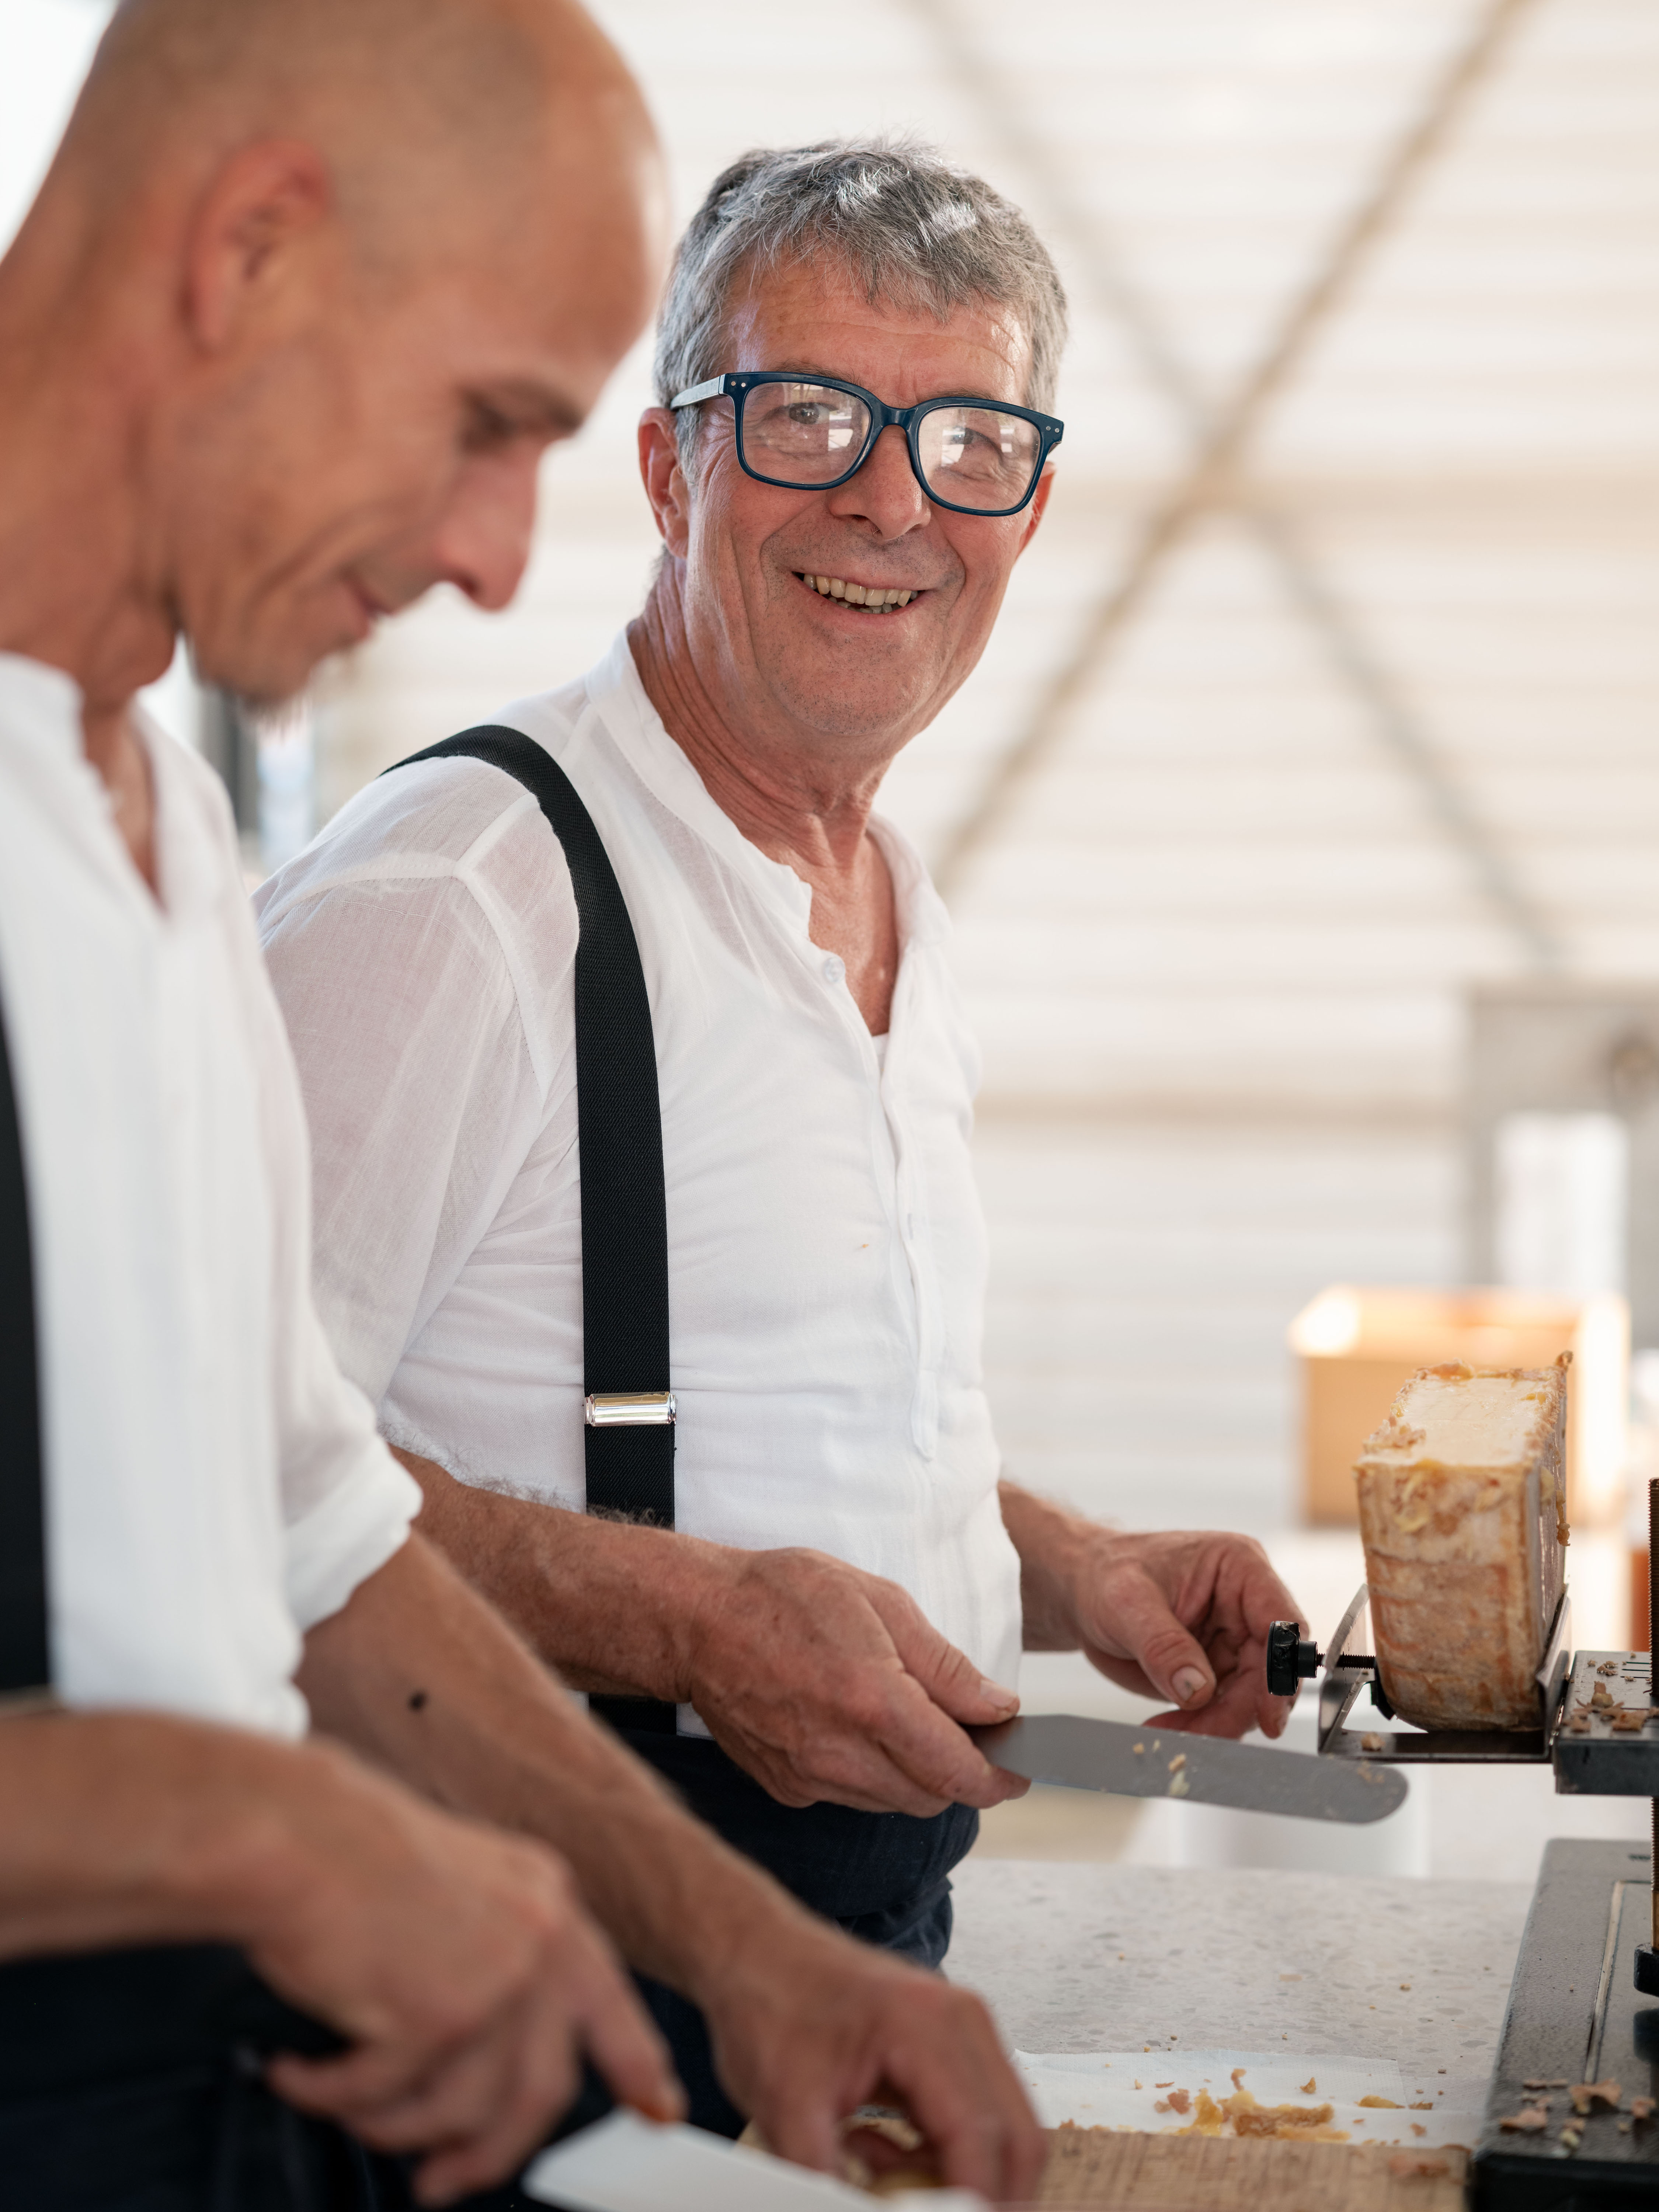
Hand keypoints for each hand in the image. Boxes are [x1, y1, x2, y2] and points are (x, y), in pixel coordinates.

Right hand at [246, 1742, 681, 2206]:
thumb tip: (495, 2055)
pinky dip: (330, 2095)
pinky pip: (380, 2097)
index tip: (656, 2109)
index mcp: (546, 1901)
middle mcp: (537, 1938)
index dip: (635, 2062)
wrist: (293, 1831)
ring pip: (458, 2110)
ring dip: (391, 2125)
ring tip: (338, 2101)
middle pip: (541, 2089)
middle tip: (439, 2184)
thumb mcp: (458, 1893)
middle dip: (489, 2156)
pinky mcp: (437, 2015)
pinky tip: (296, 2074)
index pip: (607, 2001)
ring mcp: (494, 1977)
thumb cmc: (349, 1856)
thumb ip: (496, 1959)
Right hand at [683, 1546, 1028, 1815]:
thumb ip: (945, 1664)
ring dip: (919, 1775)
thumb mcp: (881, 1601)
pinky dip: (874, 1775)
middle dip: (962, 1773)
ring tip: (912, 1721)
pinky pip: (853, 1797)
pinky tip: (860, 1729)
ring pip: (895, 1803)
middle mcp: (840, 1753)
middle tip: (971, 1733)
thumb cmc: (786, 1595)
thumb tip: (998, 1707)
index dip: (1000, 1776)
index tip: (1019, 1767)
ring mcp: (810, 1778)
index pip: (958, 1770)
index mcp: (872, 1700)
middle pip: (933, 1796)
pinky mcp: (787, 1788)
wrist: (697, 1620)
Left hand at [705, 1919, 1045, 2203]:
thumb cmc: (769, 2006)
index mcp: (927, 2025)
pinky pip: (977, 2114)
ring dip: (963, 2175)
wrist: (756, 1950)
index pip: (980, 2138)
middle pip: (1018, 2138)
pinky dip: (944, 2152)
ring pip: (1005, 2129)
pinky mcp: (952, 2040)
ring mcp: (964, 2026)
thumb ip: (826, 2178)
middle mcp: (963, 2018)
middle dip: (987, 2196)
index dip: (971, 2203)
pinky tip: (880, 2150)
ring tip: (883, 2176)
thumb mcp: (785, 2108)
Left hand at [1061, 1525, 1301, 1737]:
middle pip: (1269, 1672)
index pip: (1281, 1622)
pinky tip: (1168, 1728)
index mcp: (1240, 1567)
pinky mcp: (1217, 1670)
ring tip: (1169, 1732)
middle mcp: (1246, 1605)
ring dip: (1216, 1724)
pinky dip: (1200, 1726)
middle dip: (1238, 1711)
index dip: (1282, 1671)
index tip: (1268, 1715)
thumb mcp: (1126, 1601)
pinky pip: (1224, 1708)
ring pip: (1250, 1698)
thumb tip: (1197, 1689)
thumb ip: (1163, 1644)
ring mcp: (1234, 1640)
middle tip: (1200, 1736)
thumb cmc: (1104, 1574)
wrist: (1081, 1592)